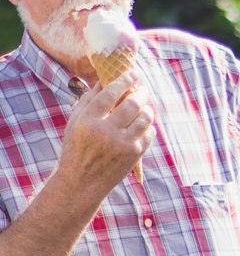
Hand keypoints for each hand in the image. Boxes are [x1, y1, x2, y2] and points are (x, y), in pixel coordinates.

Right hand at [61, 73, 154, 189]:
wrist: (82, 182)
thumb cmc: (76, 149)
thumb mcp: (74, 123)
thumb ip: (88, 101)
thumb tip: (104, 79)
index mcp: (88, 121)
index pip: (110, 93)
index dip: (124, 80)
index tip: (133, 73)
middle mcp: (105, 132)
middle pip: (132, 104)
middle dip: (141, 92)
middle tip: (144, 87)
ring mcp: (122, 144)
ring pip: (144, 118)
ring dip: (148, 109)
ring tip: (145, 106)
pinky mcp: (134, 155)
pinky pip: (149, 133)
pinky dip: (148, 126)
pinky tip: (143, 125)